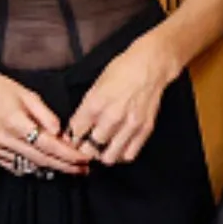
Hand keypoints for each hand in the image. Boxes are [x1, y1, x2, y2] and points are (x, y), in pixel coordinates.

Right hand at [0, 63, 85, 176]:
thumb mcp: (26, 94)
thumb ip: (45, 114)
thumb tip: (60, 132)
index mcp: (16, 123)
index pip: (50, 146)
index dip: (69, 155)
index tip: (85, 158)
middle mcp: (6, 140)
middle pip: (42, 160)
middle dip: (66, 167)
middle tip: (83, 169)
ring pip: (29, 166)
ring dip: (51, 169)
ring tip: (70, 169)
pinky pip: (15, 166)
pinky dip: (32, 168)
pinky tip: (45, 166)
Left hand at [65, 33, 177, 164]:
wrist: (150, 66)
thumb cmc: (123, 70)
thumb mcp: (96, 84)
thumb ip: (85, 108)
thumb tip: (76, 126)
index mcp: (95, 104)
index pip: (75, 133)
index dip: (71, 138)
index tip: (73, 138)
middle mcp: (112, 117)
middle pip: (89, 149)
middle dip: (84, 149)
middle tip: (85, 145)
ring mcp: (129, 125)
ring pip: (109, 157)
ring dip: (102, 155)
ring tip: (101, 149)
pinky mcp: (144, 130)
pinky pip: (129, 155)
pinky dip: (120, 155)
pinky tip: (117, 148)